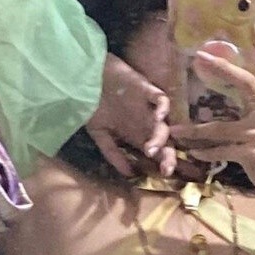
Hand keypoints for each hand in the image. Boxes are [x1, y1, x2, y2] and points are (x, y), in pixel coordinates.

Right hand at [86, 53, 173, 177]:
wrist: (86, 79)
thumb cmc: (93, 105)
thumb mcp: (100, 134)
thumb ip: (113, 153)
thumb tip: (129, 175)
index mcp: (138, 135)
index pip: (157, 152)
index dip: (163, 163)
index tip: (163, 175)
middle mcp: (146, 124)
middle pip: (165, 142)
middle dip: (168, 156)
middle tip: (166, 169)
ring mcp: (147, 108)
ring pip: (163, 125)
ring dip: (160, 138)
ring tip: (149, 148)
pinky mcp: (146, 90)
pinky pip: (160, 99)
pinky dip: (162, 107)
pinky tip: (158, 117)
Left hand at [170, 16, 254, 210]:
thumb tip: (242, 94)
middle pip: (244, 82)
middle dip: (220, 67)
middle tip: (199, 57)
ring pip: (219, 127)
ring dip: (194, 131)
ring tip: (174, 130)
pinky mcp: (251, 153)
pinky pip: (220, 151)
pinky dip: (205, 154)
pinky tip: (193, 154)